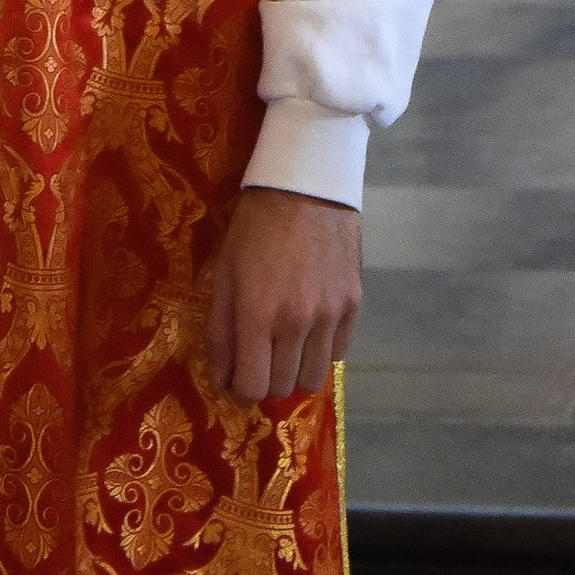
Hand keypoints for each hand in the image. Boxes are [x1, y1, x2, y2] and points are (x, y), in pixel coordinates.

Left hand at [203, 188, 360, 403]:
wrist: (307, 185)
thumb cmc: (255, 226)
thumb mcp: (225, 273)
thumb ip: (220, 331)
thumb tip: (221, 380)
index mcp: (258, 314)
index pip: (252, 386)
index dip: (240, 389)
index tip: (237, 376)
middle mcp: (297, 322)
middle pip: (283, 387)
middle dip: (266, 380)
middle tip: (260, 357)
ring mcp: (330, 314)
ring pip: (314, 378)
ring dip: (296, 371)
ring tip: (286, 347)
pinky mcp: (353, 304)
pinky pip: (338, 354)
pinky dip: (321, 351)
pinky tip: (310, 328)